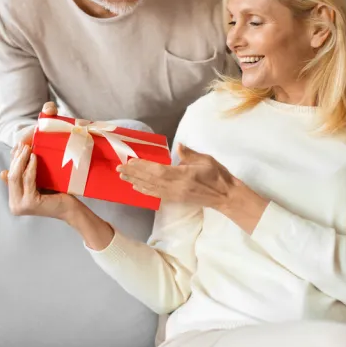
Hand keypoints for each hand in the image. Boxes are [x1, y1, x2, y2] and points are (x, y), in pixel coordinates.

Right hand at [1, 101, 114, 249]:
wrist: (70, 208)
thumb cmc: (55, 194)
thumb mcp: (36, 183)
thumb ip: (23, 175)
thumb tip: (6, 165)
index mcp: (14, 201)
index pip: (9, 177)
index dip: (13, 160)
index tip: (17, 147)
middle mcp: (14, 206)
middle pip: (11, 176)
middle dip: (16, 158)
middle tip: (22, 144)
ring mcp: (20, 206)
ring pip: (16, 177)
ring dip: (21, 159)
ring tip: (27, 147)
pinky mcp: (29, 203)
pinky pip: (28, 179)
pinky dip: (30, 166)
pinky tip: (34, 156)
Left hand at [117, 144, 237, 208]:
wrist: (226, 196)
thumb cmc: (218, 175)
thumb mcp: (206, 160)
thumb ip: (190, 154)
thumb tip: (178, 146)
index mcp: (183, 176)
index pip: (158, 171)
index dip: (142, 167)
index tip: (130, 161)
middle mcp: (176, 188)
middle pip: (150, 180)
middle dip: (134, 174)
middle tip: (119, 168)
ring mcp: (175, 196)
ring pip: (151, 188)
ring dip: (136, 182)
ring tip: (123, 177)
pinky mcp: (176, 200)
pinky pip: (156, 195)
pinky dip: (145, 191)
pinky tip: (136, 187)